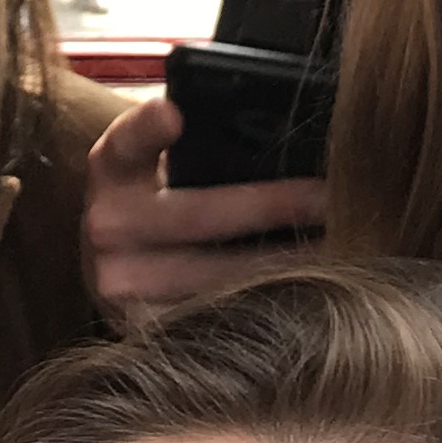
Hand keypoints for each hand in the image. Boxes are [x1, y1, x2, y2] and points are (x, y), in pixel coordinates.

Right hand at [83, 92, 326, 313]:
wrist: (119, 272)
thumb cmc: (163, 203)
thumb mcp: (163, 167)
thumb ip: (202, 145)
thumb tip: (283, 128)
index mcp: (113, 171)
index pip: (126, 143)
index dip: (148, 127)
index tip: (175, 113)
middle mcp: (107, 226)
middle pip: (198, 216)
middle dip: (273, 205)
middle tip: (330, 198)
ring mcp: (120, 283)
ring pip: (214, 277)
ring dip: (280, 264)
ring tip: (333, 247)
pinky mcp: (142, 329)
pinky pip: (215, 318)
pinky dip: (263, 304)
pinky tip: (305, 292)